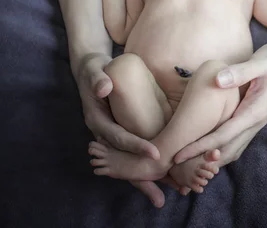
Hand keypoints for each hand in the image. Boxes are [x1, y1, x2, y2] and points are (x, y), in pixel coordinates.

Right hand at [76, 52, 173, 206]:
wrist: (92, 70)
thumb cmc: (95, 70)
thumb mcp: (94, 71)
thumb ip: (97, 79)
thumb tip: (104, 88)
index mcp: (98, 122)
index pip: (119, 138)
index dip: (136, 146)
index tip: (155, 152)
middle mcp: (105, 134)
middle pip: (124, 161)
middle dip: (142, 179)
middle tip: (163, 196)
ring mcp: (113, 137)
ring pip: (130, 162)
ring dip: (149, 177)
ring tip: (173, 190)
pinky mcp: (122, 135)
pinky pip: (135, 154)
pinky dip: (150, 164)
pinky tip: (169, 172)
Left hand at [174, 40, 266, 165]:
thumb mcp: (260, 63)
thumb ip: (240, 72)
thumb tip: (217, 81)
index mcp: (255, 112)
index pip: (222, 136)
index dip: (199, 147)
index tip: (179, 155)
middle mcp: (256, 122)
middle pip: (227, 150)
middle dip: (203, 160)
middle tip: (178, 166)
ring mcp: (257, 121)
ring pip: (234, 148)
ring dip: (213, 157)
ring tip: (189, 163)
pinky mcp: (255, 117)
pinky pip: (237, 139)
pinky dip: (221, 148)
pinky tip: (208, 147)